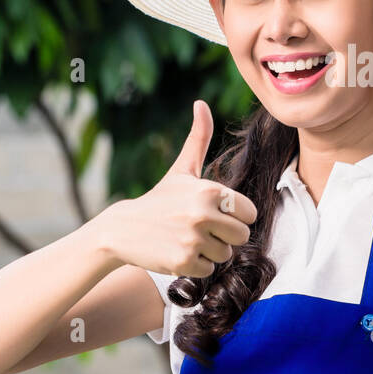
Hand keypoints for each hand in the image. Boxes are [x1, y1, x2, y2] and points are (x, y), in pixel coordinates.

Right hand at [99, 100, 257, 277]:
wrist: (122, 229)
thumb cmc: (160, 199)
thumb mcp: (182, 170)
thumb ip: (198, 138)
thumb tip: (201, 103)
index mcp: (210, 191)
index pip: (250, 214)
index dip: (234, 216)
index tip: (214, 213)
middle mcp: (203, 214)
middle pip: (242, 236)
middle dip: (224, 236)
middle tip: (200, 229)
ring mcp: (193, 240)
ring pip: (225, 255)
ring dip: (210, 251)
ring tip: (187, 239)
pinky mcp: (183, 262)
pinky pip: (209, 270)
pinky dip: (196, 265)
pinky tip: (178, 252)